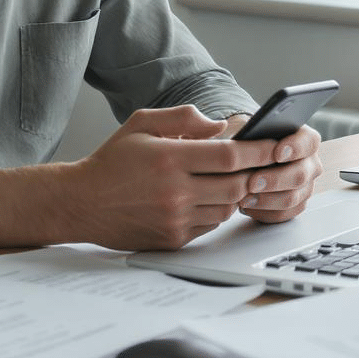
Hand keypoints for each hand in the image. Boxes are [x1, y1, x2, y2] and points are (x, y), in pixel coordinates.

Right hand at [68, 105, 321, 250]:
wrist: (83, 203)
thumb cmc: (112, 160)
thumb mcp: (141, 124)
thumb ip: (183, 119)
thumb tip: (220, 126)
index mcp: (169, 158)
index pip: (229, 155)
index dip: (258, 149)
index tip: (275, 144)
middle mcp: (175, 191)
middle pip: (237, 184)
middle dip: (255, 173)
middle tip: (264, 163)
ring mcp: (175, 218)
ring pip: (228, 207)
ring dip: (237, 192)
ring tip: (234, 178)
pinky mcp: (174, 238)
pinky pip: (211, 224)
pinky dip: (217, 209)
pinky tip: (209, 196)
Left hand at [230, 117, 322, 223]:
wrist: (246, 157)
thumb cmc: (248, 139)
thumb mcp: (244, 125)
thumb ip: (241, 125)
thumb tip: (223, 127)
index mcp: (304, 139)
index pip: (308, 142)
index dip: (295, 148)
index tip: (277, 153)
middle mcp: (309, 163)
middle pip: (300, 175)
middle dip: (274, 180)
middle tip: (252, 183)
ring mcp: (305, 186)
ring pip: (291, 199)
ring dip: (266, 200)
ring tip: (244, 199)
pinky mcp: (295, 205)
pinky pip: (284, 215)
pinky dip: (264, 212)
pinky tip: (247, 207)